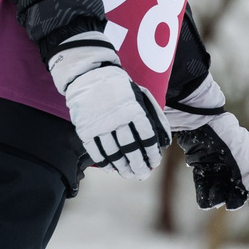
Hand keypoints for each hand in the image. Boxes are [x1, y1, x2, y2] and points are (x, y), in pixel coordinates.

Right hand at [48, 35, 172, 178]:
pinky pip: (96, 151)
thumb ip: (154, 116)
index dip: (151, 152)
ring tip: (128, 173)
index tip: (154, 162)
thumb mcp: (140, 95)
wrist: (88, 73)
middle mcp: (117, 118)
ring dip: (122, 166)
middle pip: (130, 149)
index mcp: (133, 109)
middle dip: (138, 165)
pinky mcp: (85, 128)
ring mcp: (99, 124)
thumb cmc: (118, 86)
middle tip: (142, 174)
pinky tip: (111, 168)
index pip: (146, 137)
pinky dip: (104, 162)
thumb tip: (163, 140)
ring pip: (113, 153)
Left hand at [165, 75, 248, 211]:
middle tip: (230, 205)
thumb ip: (247, 173)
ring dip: (217, 196)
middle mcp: (233, 160)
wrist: (198, 123)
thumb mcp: (240, 156)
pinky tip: (205, 203)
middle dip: (234, 197)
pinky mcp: (200, 163)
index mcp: (248, 155)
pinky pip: (204, 182)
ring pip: (219, 186)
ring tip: (214, 202)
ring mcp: (216, 162)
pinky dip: (204, 193)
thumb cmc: (224, 137)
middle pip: (236, 186)